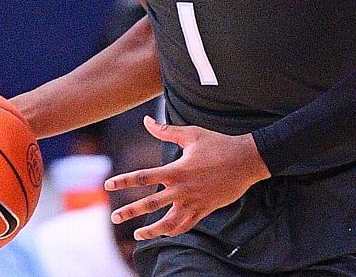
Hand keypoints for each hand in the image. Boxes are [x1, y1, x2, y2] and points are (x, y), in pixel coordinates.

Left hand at [106, 116, 270, 239]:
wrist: (247, 160)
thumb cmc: (219, 144)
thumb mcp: (192, 134)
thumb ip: (166, 130)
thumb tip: (146, 121)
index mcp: (176, 170)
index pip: (143, 177)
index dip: (123, 181)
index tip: (108, 184)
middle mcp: (182, 190)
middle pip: (149, 204)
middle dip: (129, 211)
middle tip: (114, 217)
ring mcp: (193, 202)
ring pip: (168, 223)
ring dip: (151, 231)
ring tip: (137, 235)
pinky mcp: (204, 210)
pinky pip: (186, 225)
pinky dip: (173, 231)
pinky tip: (163, 232)